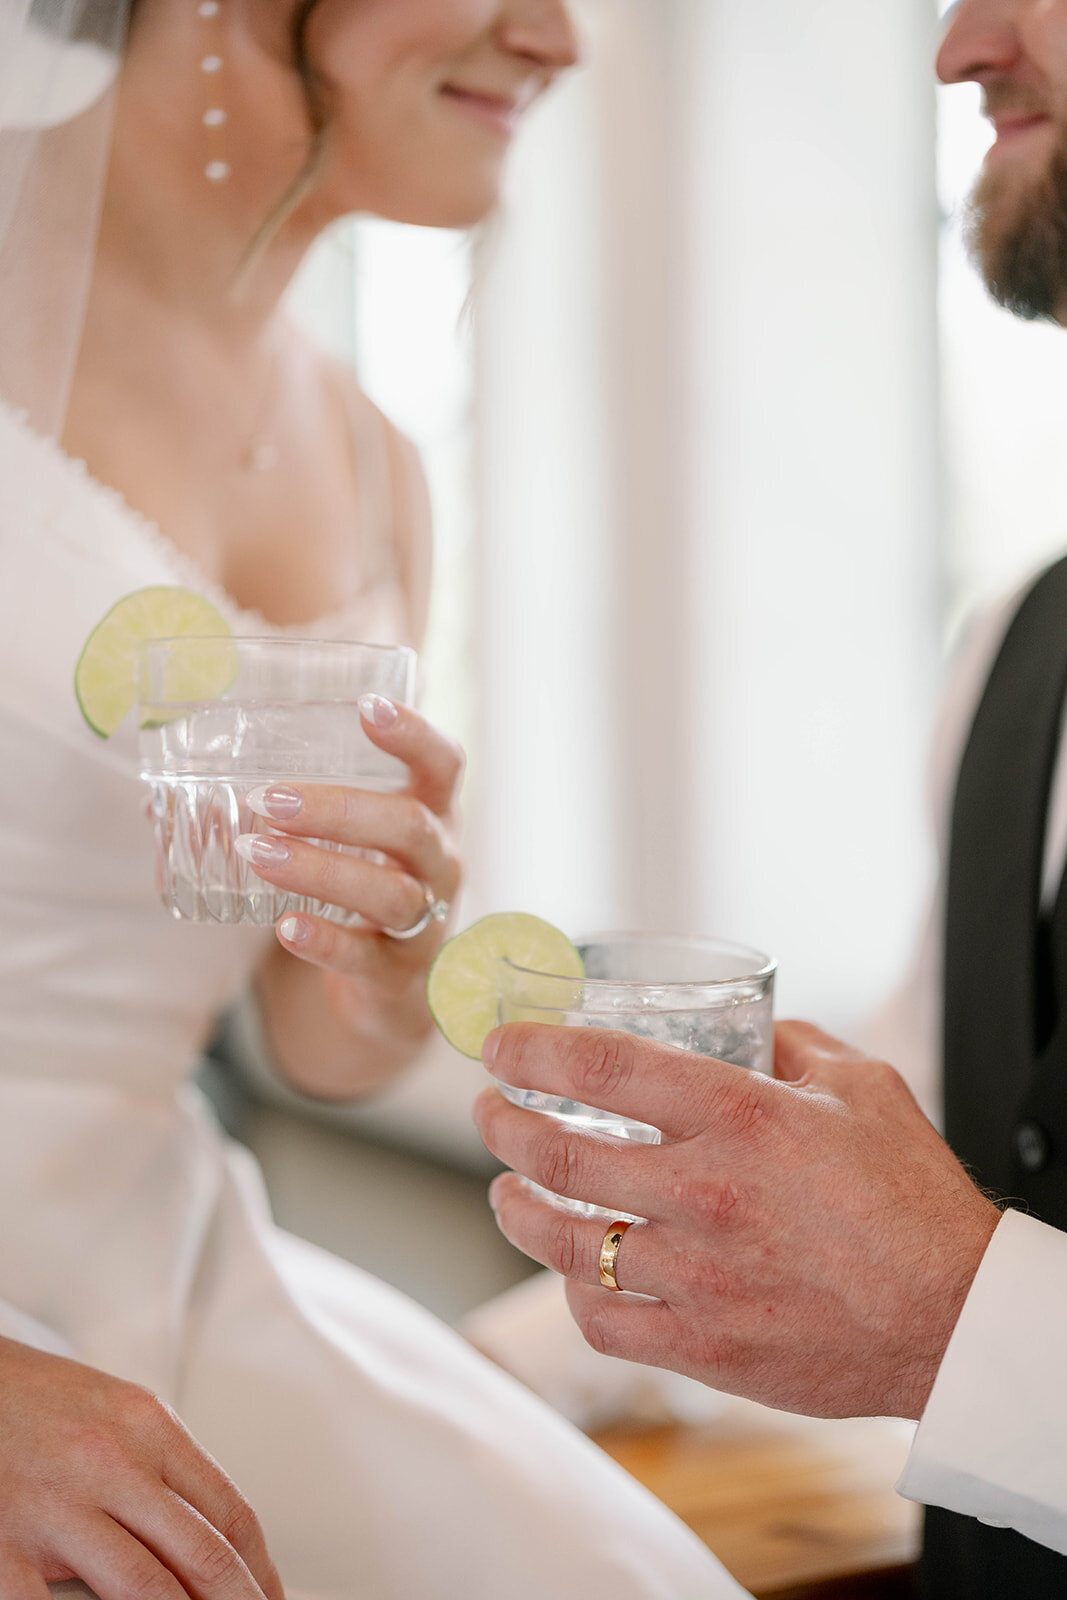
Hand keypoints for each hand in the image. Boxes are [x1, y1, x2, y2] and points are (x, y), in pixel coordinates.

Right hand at [0, 1336, 283, 1599]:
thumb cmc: (32, 1400)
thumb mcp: (114, 1412)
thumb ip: (159, 1466)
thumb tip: (206, 1530)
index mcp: (146, 1425)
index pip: (229, 1511)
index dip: (259, 1569)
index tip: (269, 1598)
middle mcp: (110, 1463)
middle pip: (202, 1553)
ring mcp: (56, 1508)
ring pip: (147, 1587)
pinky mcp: (4, 1548)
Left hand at [240, 694, 462, 1052]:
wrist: (392, 986)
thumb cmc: (360, 884)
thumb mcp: (352, 840)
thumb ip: (292, 807)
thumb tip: (162, 794)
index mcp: (434, 813)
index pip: (443, 764)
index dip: (413, 734)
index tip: (368, 707)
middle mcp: (442, 862)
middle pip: (410, 826)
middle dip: (338, 810)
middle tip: (269, 801)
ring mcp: (429, 920)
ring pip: (389, 892)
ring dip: (321, 870)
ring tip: (258, 855)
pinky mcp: (400, 973)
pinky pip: (366, 956)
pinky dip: (325, 941)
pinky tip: (285, 927)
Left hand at [475, 1020, 1001, 1421]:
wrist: (954, 1320)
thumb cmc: (914, 1201)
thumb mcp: (863, 1087)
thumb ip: (793, 1045)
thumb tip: (750, 1029)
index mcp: (739, 1117)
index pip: (601, 1066)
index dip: (533, 1049)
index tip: (501, 1046)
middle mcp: (703, 1192)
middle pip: (559, 1150)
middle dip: (504, 1123)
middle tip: (490, 1110)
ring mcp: (695, 1276)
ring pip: (564, 1239)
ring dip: (515, 1206)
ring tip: (505, 1188)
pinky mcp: (701, 1345)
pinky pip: (602, 1319)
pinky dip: (571, 1289)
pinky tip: (570, 1268)